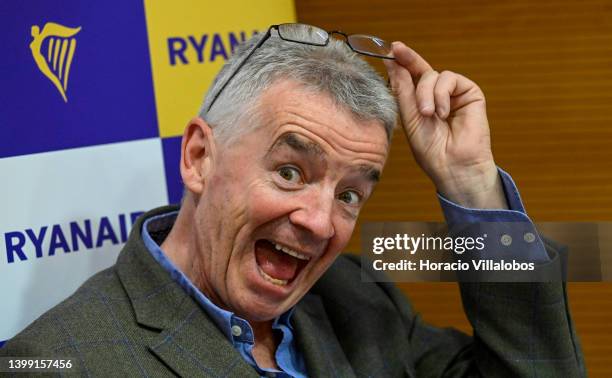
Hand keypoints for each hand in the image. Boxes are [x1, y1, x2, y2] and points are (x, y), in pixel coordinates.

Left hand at [384, 42, 506, 208]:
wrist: (453, 166)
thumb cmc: (431, 149)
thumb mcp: (410, 117)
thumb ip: (403, 90)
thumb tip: (393, 63)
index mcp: (419, 102)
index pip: (409, 77)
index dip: (401, 62)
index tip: (391, 47)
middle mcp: (436, 95)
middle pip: (420, 69)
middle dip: (408, 62)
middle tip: (397, 52)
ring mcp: (453, 93)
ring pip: (432, 75)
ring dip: (426, 93)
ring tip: (428, 115)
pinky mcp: (469, 93)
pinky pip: (450, 79)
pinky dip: (442, 95)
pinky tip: (443, 114)